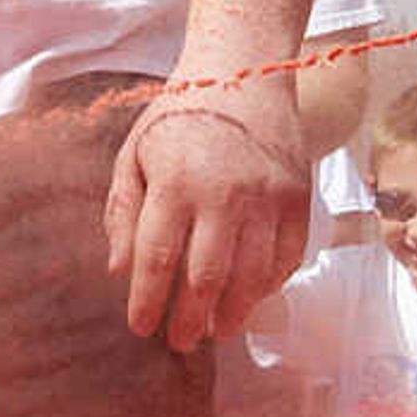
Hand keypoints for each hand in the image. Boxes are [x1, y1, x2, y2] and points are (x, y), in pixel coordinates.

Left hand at [104, 74, 308, 353]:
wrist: (245, 73)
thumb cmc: (182, 116)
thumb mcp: (136, 152)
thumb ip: (124, 211)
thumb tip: (119, 270)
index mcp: (176, 181)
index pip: (158, 258)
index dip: (147, 300)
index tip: (140, 326)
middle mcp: (224, 193)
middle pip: (206, 277)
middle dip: (190, 319)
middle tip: (180, 342)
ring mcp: (267, 197)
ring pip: (251, 276)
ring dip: (233, 312)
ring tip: (218, 330)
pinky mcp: (298, 198)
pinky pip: (287, 257)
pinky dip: (270, 285)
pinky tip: (252, 297)